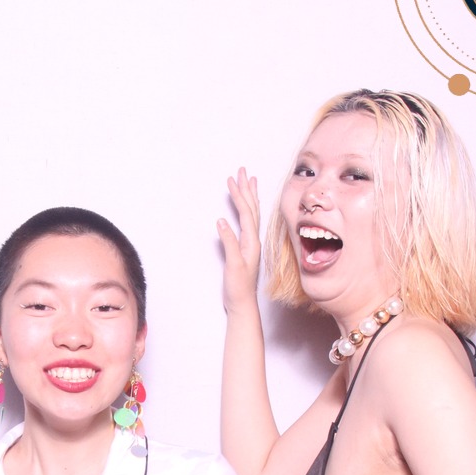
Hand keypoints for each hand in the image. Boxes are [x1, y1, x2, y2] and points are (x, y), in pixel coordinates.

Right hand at [216, 167, 260, 312]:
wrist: (243, 303)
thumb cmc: (238, 287)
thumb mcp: (233, 265)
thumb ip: (229, 243)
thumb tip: (222, 221)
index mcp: (250, 241)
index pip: (246, 212)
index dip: (239, 195)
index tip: (232, 179)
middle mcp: (253, 240)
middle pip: (251, 209)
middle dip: (246, 189)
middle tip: (242, 171)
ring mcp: (250, 244)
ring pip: (251, 214)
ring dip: (249, 197)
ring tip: (247, 182)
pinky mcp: (245, 249)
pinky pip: (248, 223)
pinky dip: (246, 210)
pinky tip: (243, 209)